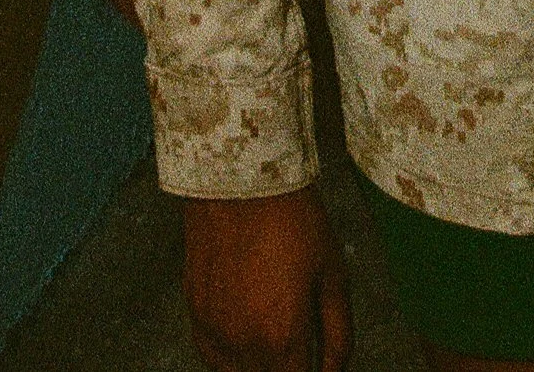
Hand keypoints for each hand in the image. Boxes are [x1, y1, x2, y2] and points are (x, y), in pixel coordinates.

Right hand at [182, 186, 352, 371]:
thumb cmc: (292, 221)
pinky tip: (250, 330)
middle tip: (301, 343)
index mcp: (283, 339)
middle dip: (289, 368)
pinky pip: (215, 357)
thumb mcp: (333, 275)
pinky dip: (233, 356)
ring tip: (276, 331)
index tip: (317, 361)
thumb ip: (338, 336)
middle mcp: (244, 345)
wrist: (240, 180)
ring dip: (261, 366)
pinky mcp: (196, 315)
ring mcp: (215, 332)